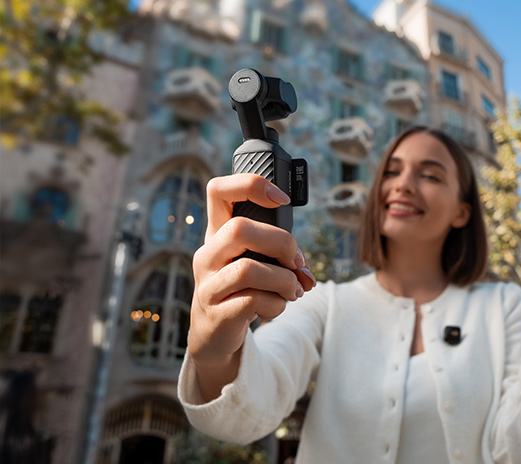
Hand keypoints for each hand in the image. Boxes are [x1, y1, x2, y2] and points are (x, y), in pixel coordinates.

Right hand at [188, 173, 316, 366]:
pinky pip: (253, 300)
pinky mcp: (217, 312)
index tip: (282, 200)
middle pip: (239, 229)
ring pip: (248, 269)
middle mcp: (208, 254)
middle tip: (296, 262)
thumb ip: (279, 255)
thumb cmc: (242, 289)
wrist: (216, 333)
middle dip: (282, 243)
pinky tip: (277, 306)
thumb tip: (303, 270)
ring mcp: (208, 284)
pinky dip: (276, 304)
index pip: (218, 190)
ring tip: (293, 290)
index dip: (250, 185)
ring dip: (284, 280)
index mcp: (218, 233)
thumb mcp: (256, 263)